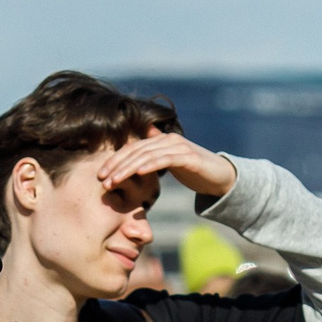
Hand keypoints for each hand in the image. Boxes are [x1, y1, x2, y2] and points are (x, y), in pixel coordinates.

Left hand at [90, 130, 235, 201]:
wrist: (221, 177)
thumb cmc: (193, 171)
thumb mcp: (169, 164)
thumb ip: (154, 158)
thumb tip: (138, 157)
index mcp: (161, 141)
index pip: (132, 148)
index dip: (114, 160)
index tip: (100, 175)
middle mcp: (168, 140)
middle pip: (136, 151)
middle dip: (116, 166)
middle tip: (102, 180)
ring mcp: (179, 147)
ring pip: (147, 155)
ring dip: (128, 168)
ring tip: (114, 181)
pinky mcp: (189, 157)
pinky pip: (165, 160)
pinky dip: (150, 165)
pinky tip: (138, 173)